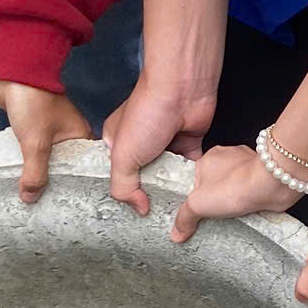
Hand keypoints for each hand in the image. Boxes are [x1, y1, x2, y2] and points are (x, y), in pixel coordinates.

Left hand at [0, 80, 91, 204]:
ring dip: (39, 173)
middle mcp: (68, 134)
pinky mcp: (31, 129)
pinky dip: (27, 163)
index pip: (86, 166)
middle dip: (56, 184)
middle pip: (64, 166)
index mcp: (80, 135)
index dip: (81, 184)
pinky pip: (32, 152)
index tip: (74, 204)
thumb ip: (35, 173)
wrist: (13, 73)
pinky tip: (21, 178)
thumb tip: (30, 198)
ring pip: (46, 160)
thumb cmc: (34, 101)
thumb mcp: (37, 143)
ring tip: (34, 198)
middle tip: (50, 207)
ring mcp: (49, 132)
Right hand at [104, 75, 215, 214]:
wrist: (182, 91)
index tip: (128, 213)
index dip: (122, 191)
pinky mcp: (187, 143)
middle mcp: (140, 142)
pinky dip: (190, 180)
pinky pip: (188, 169)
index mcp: (117, 142)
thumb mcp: (123, 157)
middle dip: (147, 194)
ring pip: (166, 174)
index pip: (115, 174)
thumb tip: (140, 208)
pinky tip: (191, 195)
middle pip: (142, 177)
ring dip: (170, 189)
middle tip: (153, 216)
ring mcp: (164, 143)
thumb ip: (123, 187)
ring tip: (173, 211)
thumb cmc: (147, 113)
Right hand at [171, 143, 300, 243]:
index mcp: (208, 158)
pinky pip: (251, 191)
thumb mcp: (198, 204)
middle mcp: (229, 158)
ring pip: (235, 186)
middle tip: (211, 217)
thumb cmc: (235, 185)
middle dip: (214, 200)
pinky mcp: (263, 177)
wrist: (271, 185)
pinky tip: (246, 213)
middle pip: (215, 182)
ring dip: (233, 201)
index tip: (193, 211)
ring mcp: (247, 166)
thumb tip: (176, 232)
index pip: (195, 177)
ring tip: (230, 218)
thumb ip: (184, 218)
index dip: (193, 195)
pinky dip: (249, 202)